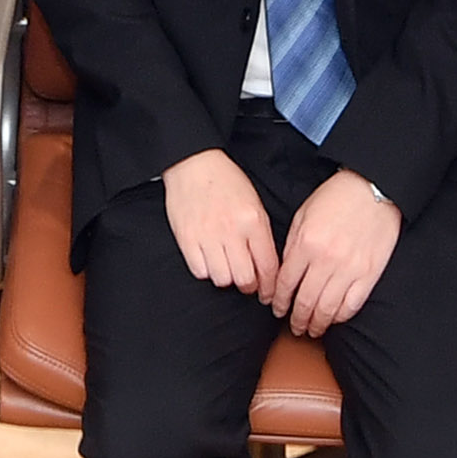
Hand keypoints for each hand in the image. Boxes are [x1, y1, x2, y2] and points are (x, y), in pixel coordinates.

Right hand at [160, 149, 276, 296]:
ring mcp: (207, 236)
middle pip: (245, 279)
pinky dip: (206, 271)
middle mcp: (231, 231)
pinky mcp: (186, 239)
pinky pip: (200, 271)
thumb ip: (261, 236)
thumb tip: (267, 268)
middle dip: (249, 286)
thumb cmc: (226, 182)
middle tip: (247, 282)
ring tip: (226, 267)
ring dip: (227, 278)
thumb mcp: (255, 204)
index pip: (268, 266)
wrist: (194, 164)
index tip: (268, 293)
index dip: (270, 287)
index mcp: (253, 221)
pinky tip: (209, 260)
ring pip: (222, 279)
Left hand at [271, 171, 401, 336]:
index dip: (280, 302)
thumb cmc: (336, 198)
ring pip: (328, 309)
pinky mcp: (369, 274)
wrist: (373, 188)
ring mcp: (350, 269)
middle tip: (295, 327)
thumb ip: (292, 245)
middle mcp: (326, 260)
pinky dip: (341, 317)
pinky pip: (352, 304)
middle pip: (305, 301)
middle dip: (297, 319)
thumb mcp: (303, 215)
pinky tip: (334, 319)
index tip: (278, 310)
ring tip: (312, 330)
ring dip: (317, 324)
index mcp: (305, 244)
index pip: (286, 284)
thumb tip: (284, 275)